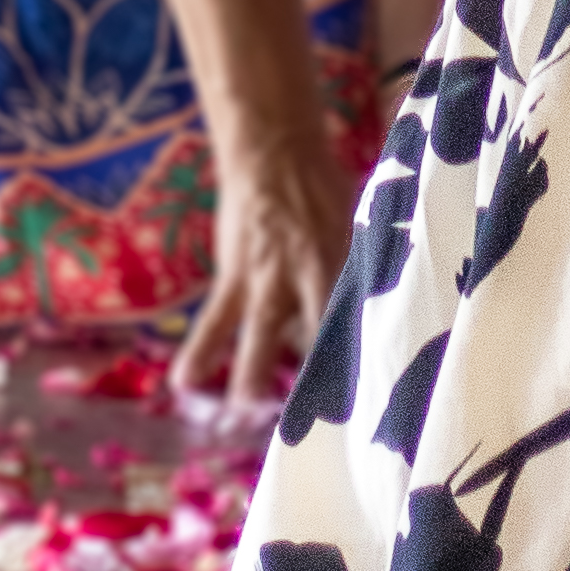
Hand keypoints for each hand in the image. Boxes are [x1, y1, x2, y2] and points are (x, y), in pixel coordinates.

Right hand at [174, 120, 361, 406]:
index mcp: (348, 261)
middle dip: (317, 374)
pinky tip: (183, 384)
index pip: (362, 313)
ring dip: (253, 373)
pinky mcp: (235, 275)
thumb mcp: (356, 221)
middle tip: (318, 421)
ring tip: (246, 415)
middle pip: (317, 331)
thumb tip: (386, 298)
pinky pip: (215, 319)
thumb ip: (364, 263)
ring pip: (262, 332)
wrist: (274, 149)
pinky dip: (199, 351)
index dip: (368, 351)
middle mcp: (310, 273)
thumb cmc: (324, 189)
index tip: (375, 394)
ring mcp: (269, 277)